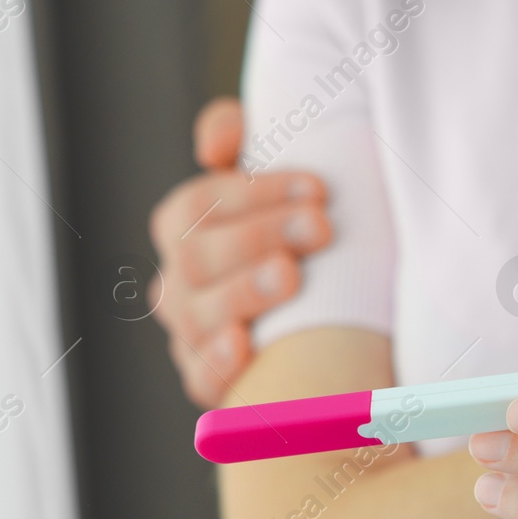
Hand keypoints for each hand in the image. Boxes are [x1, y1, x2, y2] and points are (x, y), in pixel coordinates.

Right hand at [148, 97, 332, 406]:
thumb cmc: (303, 233)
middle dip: (258, 237)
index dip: (255, 192)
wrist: (337, 315)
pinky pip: (200, 379)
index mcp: (186, 227)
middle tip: (319, 228)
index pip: (199, 204)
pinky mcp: (214, 382)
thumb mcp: (278, 180)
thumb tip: (215, 143)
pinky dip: (218, 366)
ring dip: (243, 293)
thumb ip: (238, 137)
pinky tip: (246, 349)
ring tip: (291, 276)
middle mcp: (180, 281)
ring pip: (195, 316)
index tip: (318, 188)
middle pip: (195, 257)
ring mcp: (192, 334)